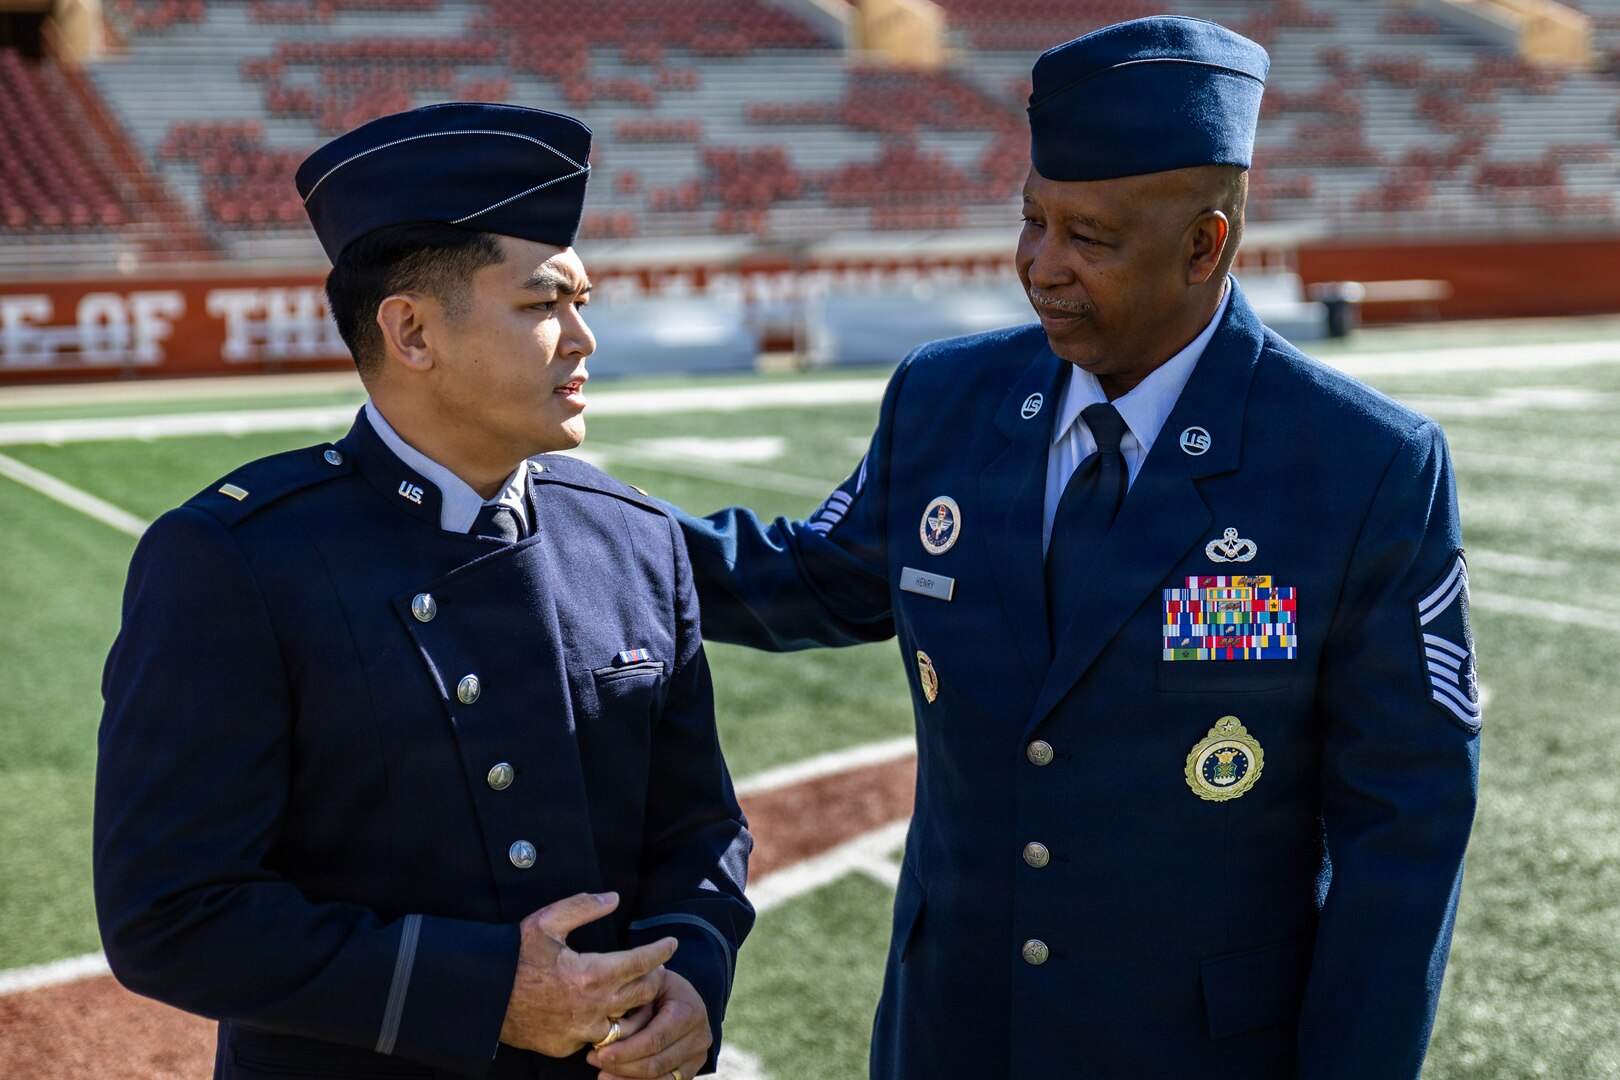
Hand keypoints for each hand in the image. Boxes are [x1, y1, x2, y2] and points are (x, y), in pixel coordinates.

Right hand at [499, 892, 677, 1057]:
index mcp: (592, 973)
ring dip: (634, 1006)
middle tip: (654, 966)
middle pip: (644, 993)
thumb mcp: (547, 921)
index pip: (643, 962)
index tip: (671, 944)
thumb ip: (584, 906)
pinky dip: (604, 1024)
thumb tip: (614, 898)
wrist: (482, 996)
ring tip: (634, 991)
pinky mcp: (567, 1046)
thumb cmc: (514, 956)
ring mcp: (581, 1031)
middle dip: (654, 977)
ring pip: (626, 1021)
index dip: (662, 950)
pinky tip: (602, 1011)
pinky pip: (598, 1037)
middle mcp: (593, 1006)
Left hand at [587, 968, 710, 1079]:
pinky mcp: (692, 1071)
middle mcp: (699, 1038)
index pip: (654, 1040)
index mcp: (689, 1012)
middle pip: (655, 1064)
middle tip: (595, 1061)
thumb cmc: (660, 988)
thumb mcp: (648, 986)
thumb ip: (634, 1005)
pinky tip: (618, 1079)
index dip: (626, 1051)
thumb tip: (609, 1031)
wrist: (685, 998)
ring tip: (602, 1073)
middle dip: (622, 1067)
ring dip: (627, 1079)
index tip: (599, 1053)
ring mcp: (698, 1057)